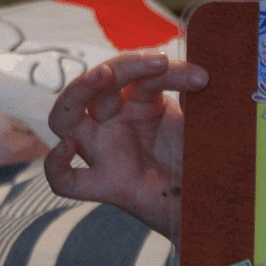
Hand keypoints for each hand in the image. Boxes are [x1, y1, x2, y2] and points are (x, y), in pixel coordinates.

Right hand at [45, 50, 208, 239]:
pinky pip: (66, 181)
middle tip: (158, 62)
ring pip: (65, 118)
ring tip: (104, 73)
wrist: (209, 203)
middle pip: (99, 84)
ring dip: (78, 89)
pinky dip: (56, 166)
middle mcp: (115, 121)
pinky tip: (67, 148)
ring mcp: (105, 151)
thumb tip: (205, 73)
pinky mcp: (107, 185)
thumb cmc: (201, 159)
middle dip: (123, 66)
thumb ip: (198, 100)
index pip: (142, 75)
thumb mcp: (202, 123)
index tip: (203, 79)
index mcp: (140, 102)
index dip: (171, 71)